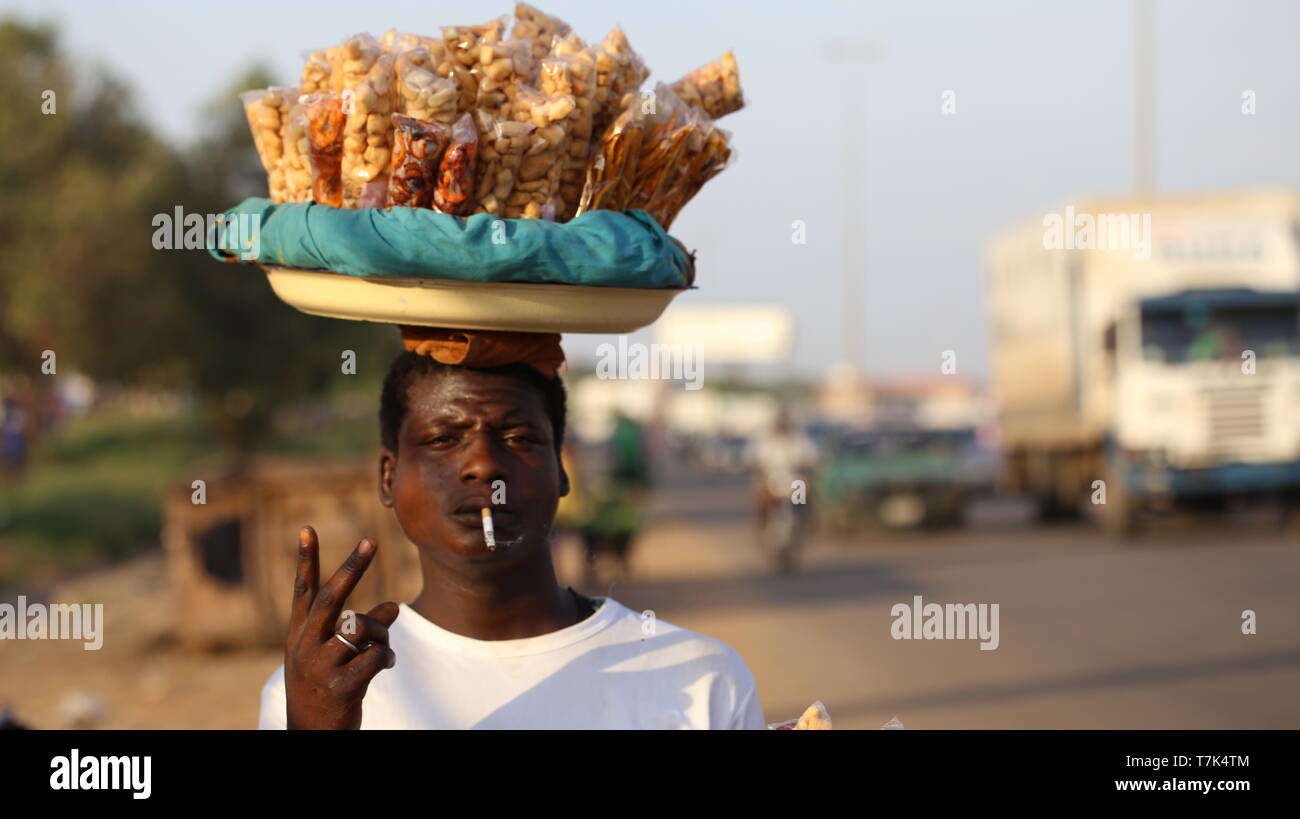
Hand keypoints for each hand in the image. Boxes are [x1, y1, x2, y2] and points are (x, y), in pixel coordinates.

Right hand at [283, 526, 399, 729]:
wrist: (311, 735)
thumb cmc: (324, 687)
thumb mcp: (329, 655)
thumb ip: (356, 627)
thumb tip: (394, 605)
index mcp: (299, 635)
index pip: (303, 590)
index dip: (306, 560)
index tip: (307, 528)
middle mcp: (305, 646)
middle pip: (331, 598)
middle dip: (352, 567)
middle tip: (371, 541)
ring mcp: (320, 667)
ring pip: (361, 628)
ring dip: (382, 632)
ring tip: (384, 647)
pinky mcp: (340, 687)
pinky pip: (373, 657)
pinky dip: (386, 657)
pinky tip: (386, 665)